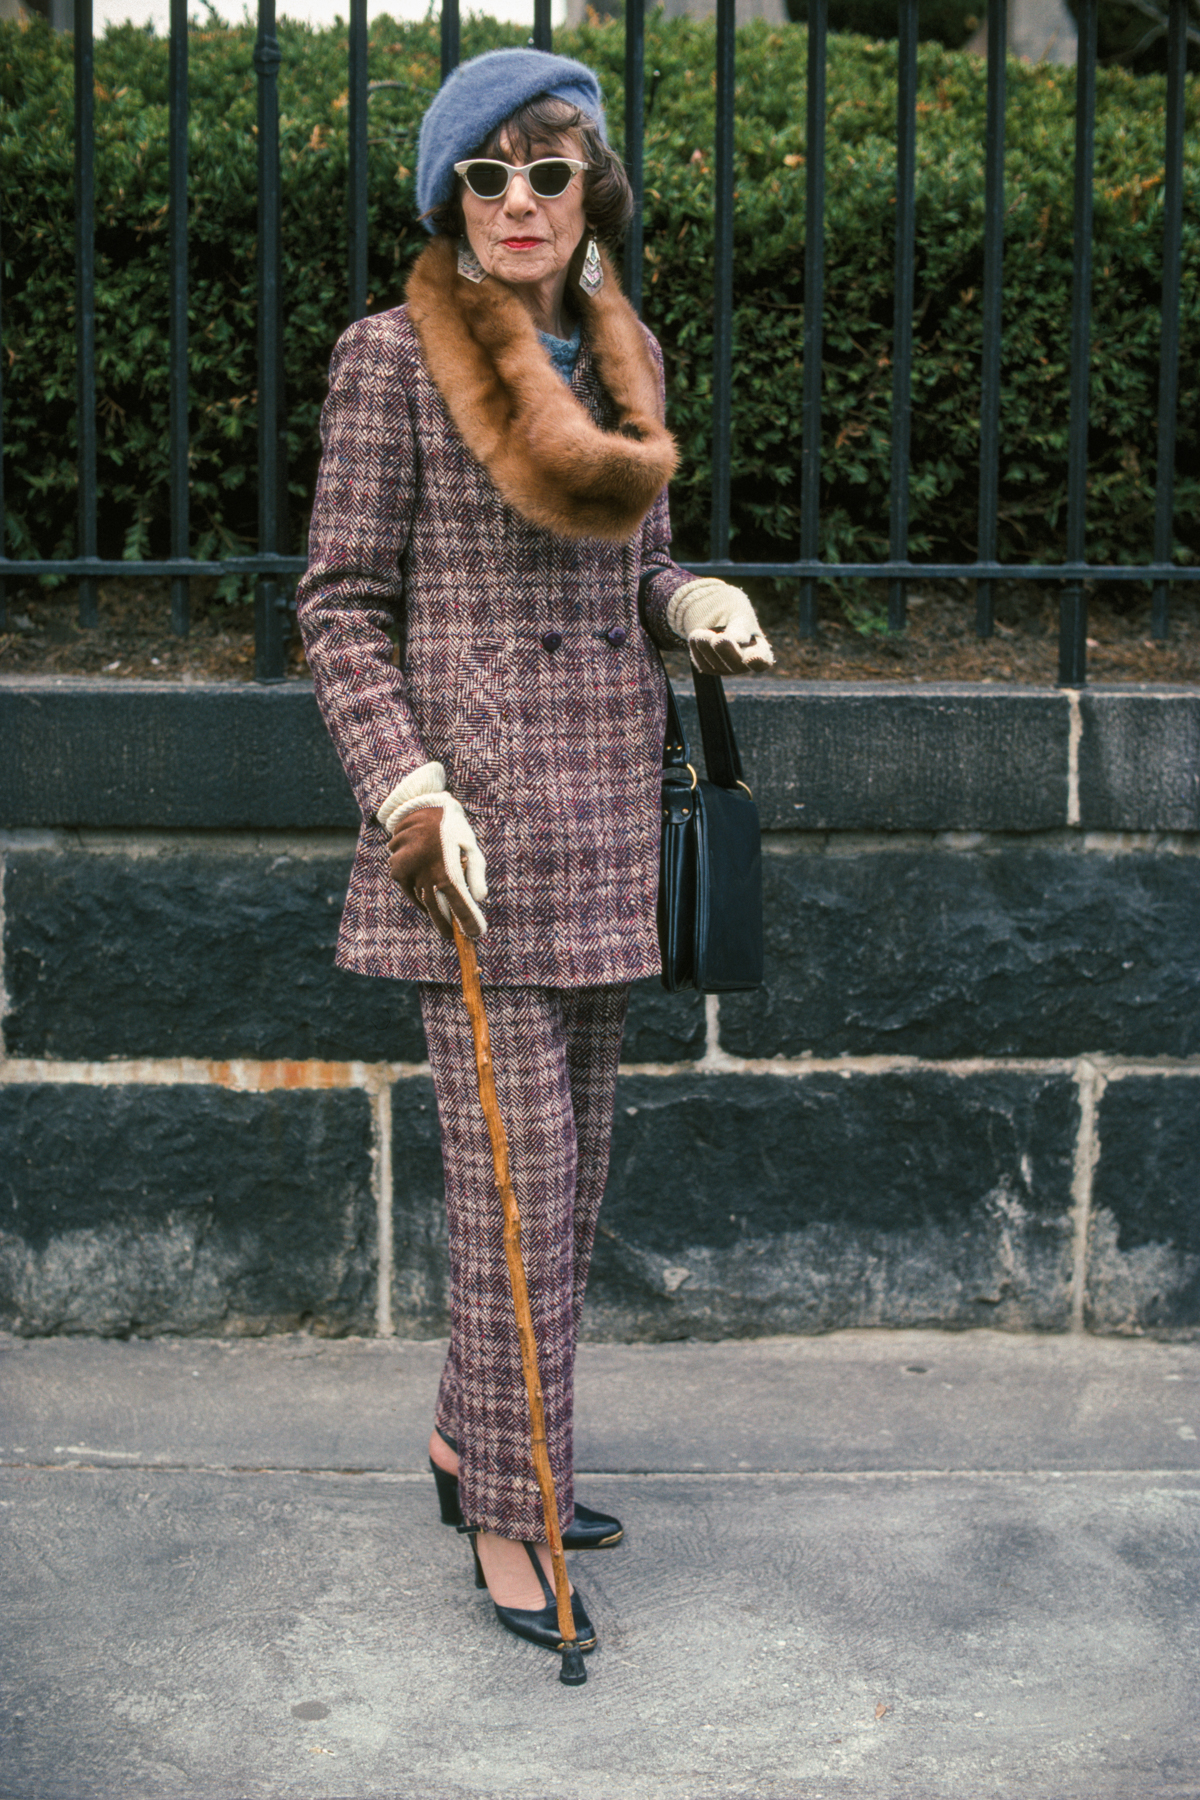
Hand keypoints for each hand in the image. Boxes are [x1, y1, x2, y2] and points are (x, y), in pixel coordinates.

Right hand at [387, 799, 486, 940]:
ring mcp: (409, 874)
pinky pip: (409, 890)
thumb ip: (476, 874)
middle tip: (450, 936)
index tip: (476, 934)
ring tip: (440, 913)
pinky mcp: (397, 871)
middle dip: (446, 925)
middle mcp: (426, 875)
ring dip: (431, 908)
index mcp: (448, 870)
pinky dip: (418, 892)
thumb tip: (480, 899)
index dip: (469, 921)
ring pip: (422, 901)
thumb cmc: (452, 828)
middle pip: (437, 910)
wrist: (420, 807)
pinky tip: (425, 888)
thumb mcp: (470, 847)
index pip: (460, 904)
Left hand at [667, 577, 774, 673]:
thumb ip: (741, 628)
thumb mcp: (740, 614)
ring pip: (716, 664)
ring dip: (707, 646)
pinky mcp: (710, 668)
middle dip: (726, 651)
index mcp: (760, 649)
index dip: (758, 661)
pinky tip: (696, 636)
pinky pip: (702, 663)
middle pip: (737, 665)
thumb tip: (739, 641)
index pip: (763, 661)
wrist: (714, 612)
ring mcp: (727, 668)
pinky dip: (697, 648)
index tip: (751, 657)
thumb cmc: (733, 612)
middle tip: (718, 639)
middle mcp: (745, 664)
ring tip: (700, 632)